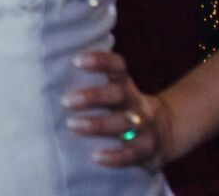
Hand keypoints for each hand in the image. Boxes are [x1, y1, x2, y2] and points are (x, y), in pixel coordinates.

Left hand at [64, 51, 169, 171]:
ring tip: (71, 125)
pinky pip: (131, 155)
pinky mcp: (146, 151)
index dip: (100, 61)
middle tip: (66, 100)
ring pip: (122, 124)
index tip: (76, 61)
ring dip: (96, 124)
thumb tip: (51, 70)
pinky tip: (96, 157)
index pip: (117, 67)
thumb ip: (95, 83)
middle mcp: (136, 104)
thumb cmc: (126, 108)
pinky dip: (114, 157)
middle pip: (117, 95)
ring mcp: (144, 128)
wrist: (167, 133)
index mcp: (126, 86)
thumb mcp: (119, 91)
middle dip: (92, 97)